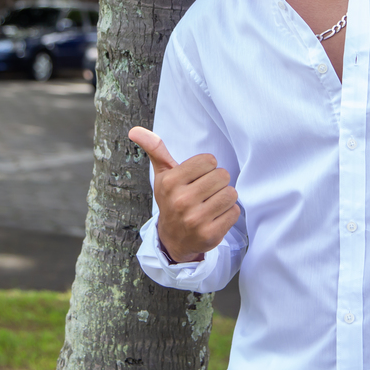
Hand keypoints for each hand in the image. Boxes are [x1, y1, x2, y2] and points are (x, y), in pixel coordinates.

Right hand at [129, 126, 239, 263]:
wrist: (174, 239)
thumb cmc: (172, 200)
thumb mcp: (163, 175)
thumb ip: (155, 150)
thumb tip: (135, 130)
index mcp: (170, 182)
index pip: (209, 160)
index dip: (207, 167)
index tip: (197, 178)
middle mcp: (181, 201)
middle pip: (223, 175)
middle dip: (217, 182)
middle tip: (205, 192)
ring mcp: (195, 220)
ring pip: (231, 193)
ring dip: (225, 197)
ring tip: (211, 203)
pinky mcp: (210, 235)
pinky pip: (235, 211)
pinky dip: (229, 213)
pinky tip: (215, 217)